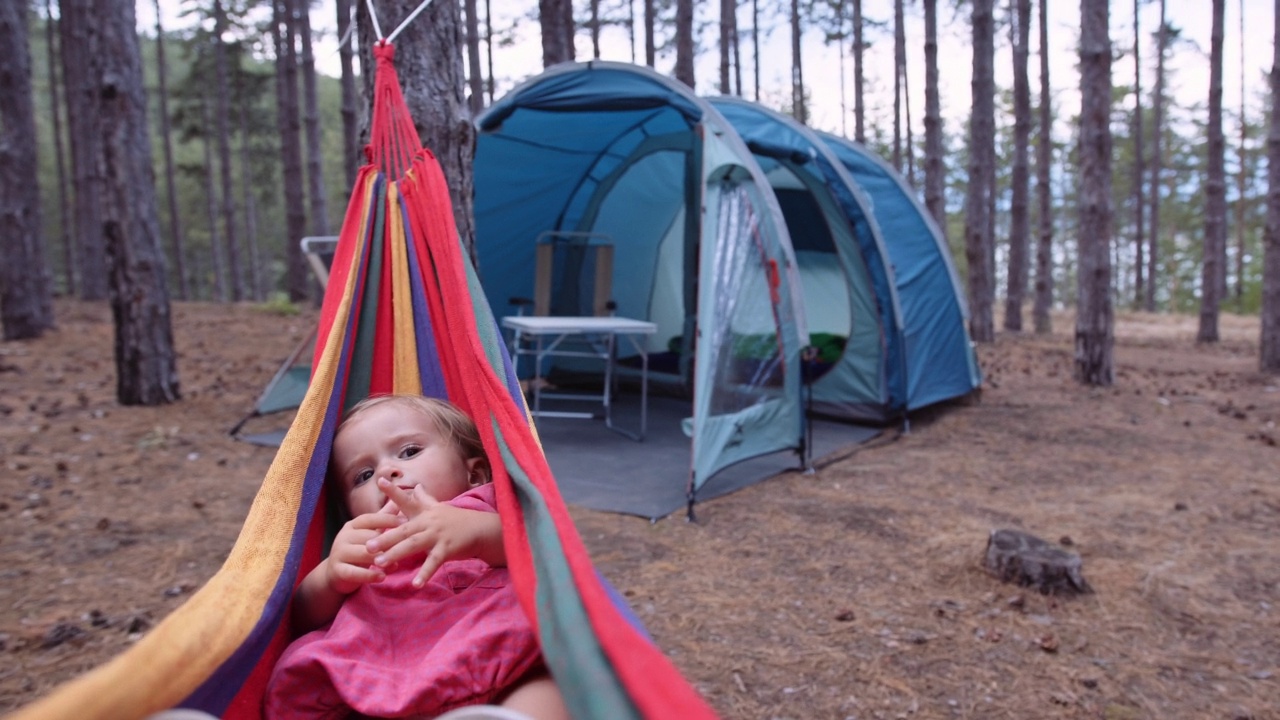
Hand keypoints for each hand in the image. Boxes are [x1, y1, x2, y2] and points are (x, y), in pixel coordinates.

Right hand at [323, 509, 405, 594]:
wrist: (336, 574)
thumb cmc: (358, 549)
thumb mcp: (369, 534)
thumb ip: (382, 519)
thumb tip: (397, 501)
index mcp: (352, 525)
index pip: (370, 518)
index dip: (388, 520)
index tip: (406, 523)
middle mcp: (343, 536)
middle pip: (368, 537)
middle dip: (387, 543)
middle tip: (406, 547)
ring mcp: (339, 553)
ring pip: (363, 554)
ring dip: (381, 559)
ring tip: (396, 565)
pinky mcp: (337, 570)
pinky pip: (354, 572)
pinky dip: (369, 575)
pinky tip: (382, 577)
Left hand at [365, 478, 503, 588]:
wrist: (481, 529)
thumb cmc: (457, 520)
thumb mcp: (440, 507)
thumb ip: (425, 498)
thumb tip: (416, 486)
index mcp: (425, 512)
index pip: (407, 500)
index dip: (393, 491)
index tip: (380, 480)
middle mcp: (429, 522)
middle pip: (403, 530)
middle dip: (385, 538)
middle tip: (367, 547)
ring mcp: (438, 535)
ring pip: (413, 545)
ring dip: (396, 554)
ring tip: (379, 564)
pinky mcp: (447, 549)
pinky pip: (434, 563)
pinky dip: (425, 574)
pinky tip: (415, 585)